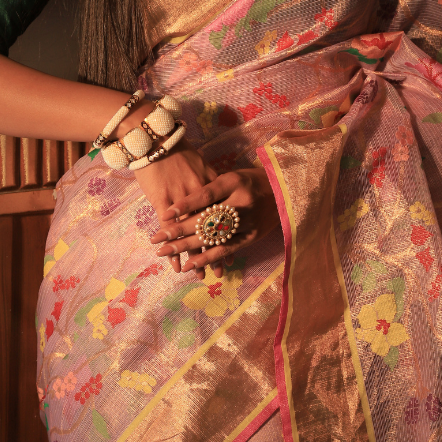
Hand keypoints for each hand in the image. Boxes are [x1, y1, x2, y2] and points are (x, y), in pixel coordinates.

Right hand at [134, 138, 216, 273]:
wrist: (155, 140)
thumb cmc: (178, 150)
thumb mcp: (202, 163)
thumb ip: (212, 181)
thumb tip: (222, 195)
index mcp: (213, 185)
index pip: (223, 216)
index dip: (227, 236)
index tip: (232, 252)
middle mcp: (201, 195)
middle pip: (211, 228)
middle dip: (215, 252)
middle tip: (220, 273)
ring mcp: (182, 199)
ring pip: (191, 233)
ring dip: (195, 256)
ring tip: (198, 275)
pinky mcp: (163, 201)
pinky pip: (170, 230)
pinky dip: (173, 248)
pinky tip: (175, 264)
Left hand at [150, 167, 279, 278]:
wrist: (284, 190)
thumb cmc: (250, 180)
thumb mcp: (231, 176)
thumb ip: (211, 188)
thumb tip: (180, 204)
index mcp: (234, 182)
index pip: (206, 195)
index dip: (185, 205)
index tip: (165, 214)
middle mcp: (242, 202)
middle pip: (206, 219)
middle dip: (179, 230)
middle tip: (157, 239)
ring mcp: (248, 221)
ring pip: (213, 237)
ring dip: (187, 247)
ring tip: (165, 252)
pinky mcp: (252, 237)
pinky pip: (226, 250)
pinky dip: (207, 258)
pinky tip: (189, 265)